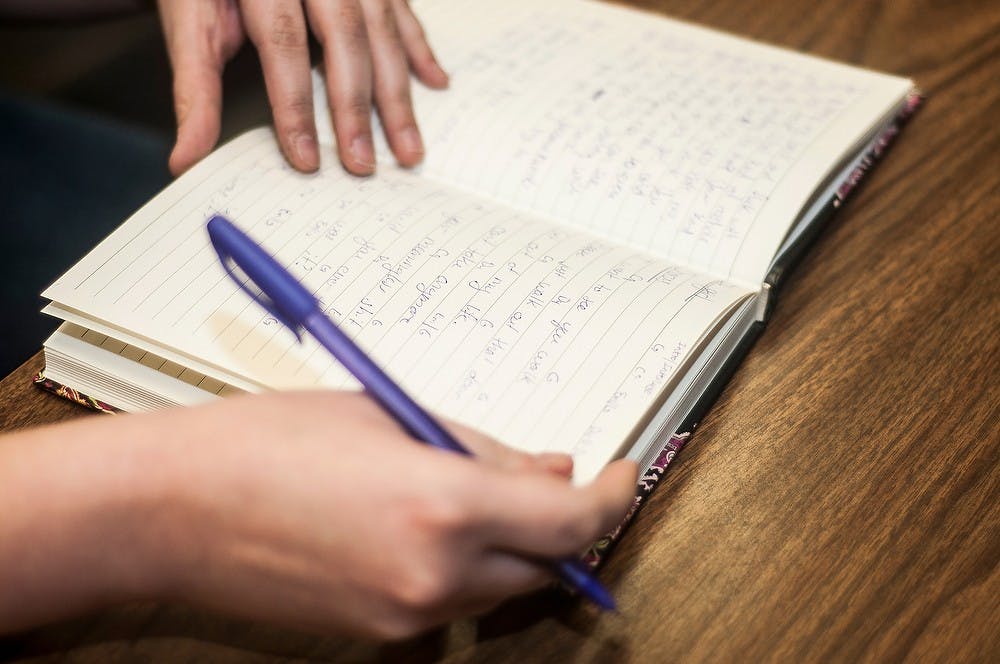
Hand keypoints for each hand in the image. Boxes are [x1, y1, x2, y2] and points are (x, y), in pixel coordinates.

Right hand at [0, 391, 636, 638]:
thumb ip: (486, 449)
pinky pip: (452, 602)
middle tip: (553, 476)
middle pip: (546, 563)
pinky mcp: (379, 635)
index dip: (612, 496)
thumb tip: (552, 468)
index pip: (572, 520)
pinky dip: (463, 567)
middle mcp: (436, 575)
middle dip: (562, 522)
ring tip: (467, 491)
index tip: (621, 474)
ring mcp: (407, 615)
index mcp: (445, 506)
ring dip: (510, 544)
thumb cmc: (270, 442)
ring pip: (501, 585)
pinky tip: (423, 526)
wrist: (175, 508)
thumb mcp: (393, 417)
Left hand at [156, 0, 448, 176]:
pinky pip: (402, 12)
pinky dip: (419, 49)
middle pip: (345, 37)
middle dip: (356, 108)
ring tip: (409, 149)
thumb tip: (185, 157)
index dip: (296, 104)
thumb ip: (194, 88)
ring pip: (381, 31)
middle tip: (363, 165)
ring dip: (398, 95)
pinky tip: (436, 83)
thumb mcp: (189, 21)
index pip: (284, 43)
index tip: (305, 158)